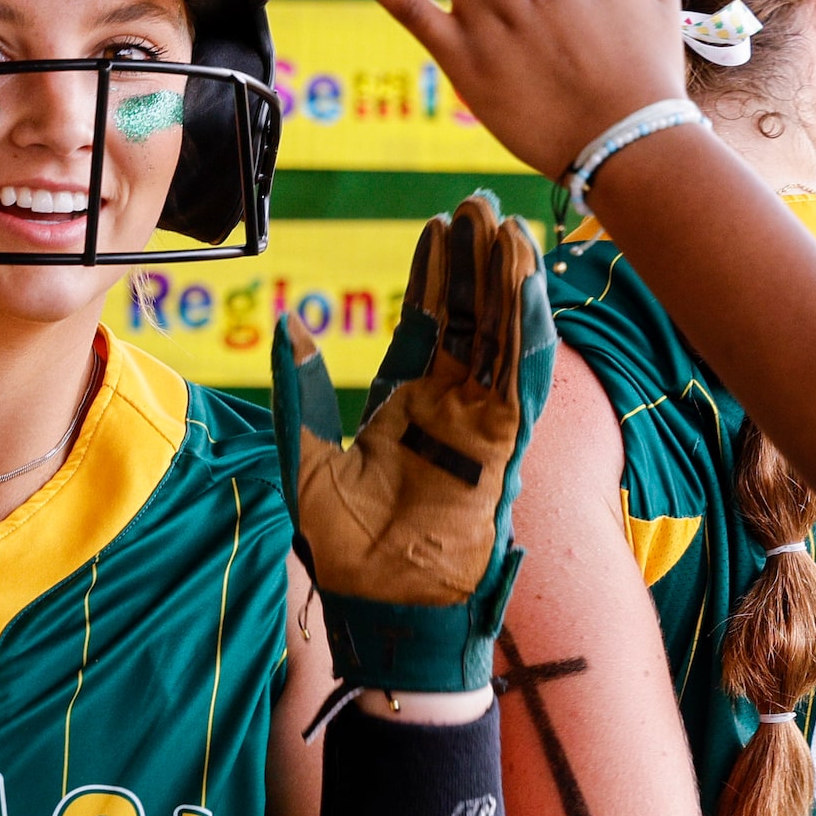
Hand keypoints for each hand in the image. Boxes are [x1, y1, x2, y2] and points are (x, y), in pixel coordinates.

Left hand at [272, 193, 552, 695]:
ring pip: (501, 342)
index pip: (429, 325)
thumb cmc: (341, 551)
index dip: (435, 275)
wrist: (375, 611)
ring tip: (506, 229)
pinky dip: (527, 333)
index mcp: (405, 406)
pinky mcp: (501, 453)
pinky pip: (521, 382)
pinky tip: (527, 288)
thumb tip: (287, 321)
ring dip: (507, 286)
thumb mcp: (302, 457)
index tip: (439, 225)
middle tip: (479, 204)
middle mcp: (448, 410)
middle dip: (477, 264)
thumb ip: (299, 389)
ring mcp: (478, 429)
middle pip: (471, 321)